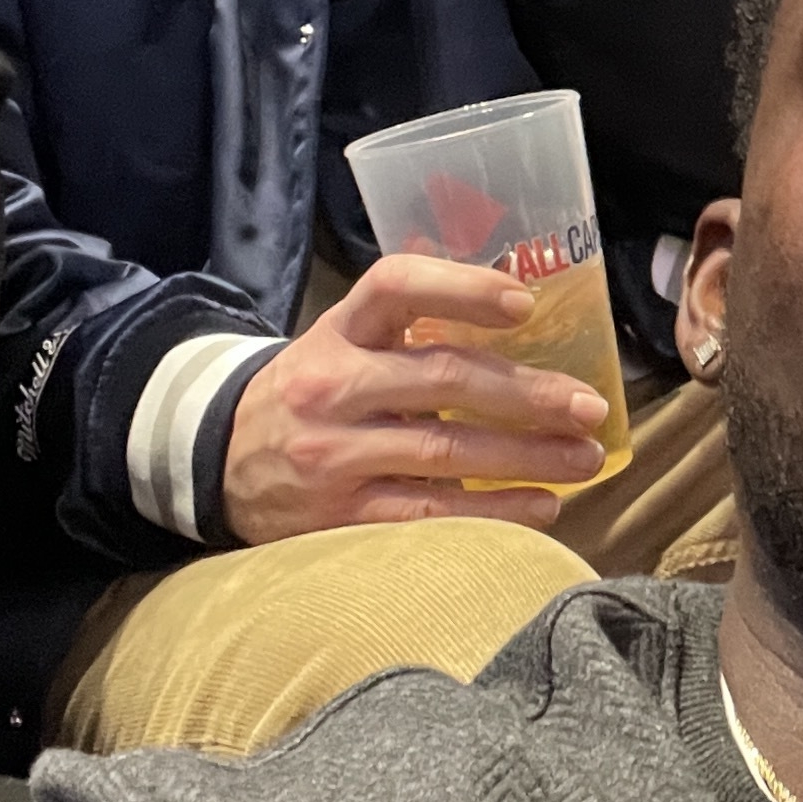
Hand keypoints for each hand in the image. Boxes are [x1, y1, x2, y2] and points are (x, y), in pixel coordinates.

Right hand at [217, 250, 615, 543]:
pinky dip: (495, 513)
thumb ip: (410, 329)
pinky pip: (430, 515)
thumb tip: (527, 315)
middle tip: (589, 406)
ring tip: (584, 458)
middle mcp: (333, 385)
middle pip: (445, 378)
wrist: (213, 460)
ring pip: (448, 454)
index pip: (396, 286)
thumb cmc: (310, 393)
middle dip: (529, 394)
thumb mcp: (340, 342)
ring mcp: (334, 454)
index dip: (463, 288)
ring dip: (529, 457)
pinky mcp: (339, 516)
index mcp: (339, 330)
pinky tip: (543, 506)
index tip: (524, 303)